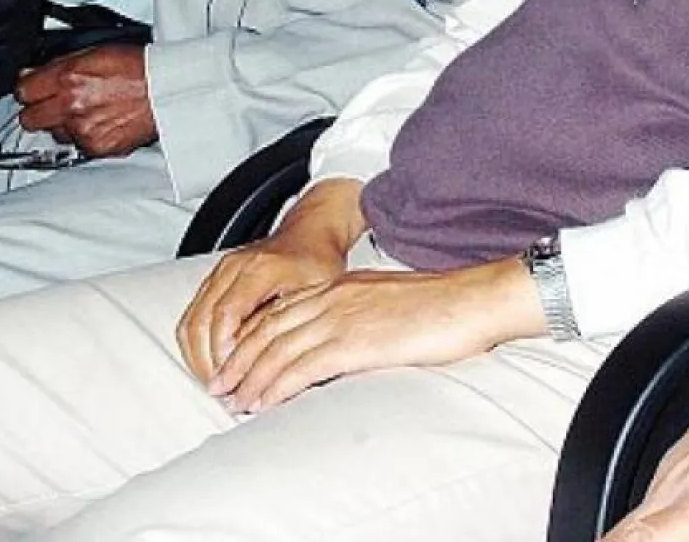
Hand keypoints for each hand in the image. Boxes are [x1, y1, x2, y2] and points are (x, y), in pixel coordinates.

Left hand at [14, 43, 156, 157]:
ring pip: (54, 134)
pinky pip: (78, 146)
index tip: (36, 90)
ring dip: (65, 124)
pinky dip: (86, 136)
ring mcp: (83, 130)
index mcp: (68, 78)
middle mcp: (72, 106)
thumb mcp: (94, 52)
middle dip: (39, 111)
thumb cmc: (138, 68)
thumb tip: (32, 74)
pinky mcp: (97, 147)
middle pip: (29, 119)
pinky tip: (102, 121)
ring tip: (89, 110)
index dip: (30, 90)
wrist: (167, 90)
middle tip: (56, 104)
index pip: (22, 92)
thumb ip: (57, 65)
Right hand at [178, 178, 365, 383]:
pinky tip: (210, 364)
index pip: (226, 314)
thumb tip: (274, 366)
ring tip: (216, 383)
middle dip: (207, 362)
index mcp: (259, 269)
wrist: (309, 234)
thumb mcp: (316, 294)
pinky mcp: (214, 280)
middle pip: (201, 321)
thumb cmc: (317, 261)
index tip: (233, 379)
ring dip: (198, 357)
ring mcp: (220, 272)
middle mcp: (233, 268)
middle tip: (223, 391)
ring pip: (190, 321)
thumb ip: (291, 324)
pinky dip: (195, 344)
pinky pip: (192, 316)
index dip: (225, 351)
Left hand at [207, 253, 544, 412]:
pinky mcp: (353, 342)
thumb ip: (358, 315)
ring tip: (234, 401)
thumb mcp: (386, 302)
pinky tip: (263, 402)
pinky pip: (302, 367)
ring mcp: (340, 318)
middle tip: (220, 386)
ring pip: (278, 349)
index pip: (281, 312)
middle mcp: (332, 298)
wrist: (468, 300)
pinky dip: (276, 386)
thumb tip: (345, 341)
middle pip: (269, 330)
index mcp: (340, 286)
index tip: (236, 361)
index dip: (252, 338)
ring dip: (250, 378)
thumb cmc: (439, 306)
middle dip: (240, 360)